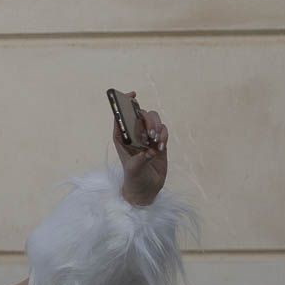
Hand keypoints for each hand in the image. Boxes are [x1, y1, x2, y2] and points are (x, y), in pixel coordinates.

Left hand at [112, 91, 167, 206]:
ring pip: (153, 120)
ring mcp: (147, 137)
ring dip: (157, 127)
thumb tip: (150, 150)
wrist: (146, 188)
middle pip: (141, 115)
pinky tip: (161, 147)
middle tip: (151, 134)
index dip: (124, 104)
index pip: (121, 117)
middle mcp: (134, 135)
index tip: (133, 95)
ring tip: (156, 141)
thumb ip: (139, 159)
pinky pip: (163, 130)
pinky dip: (164, 135)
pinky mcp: (159, 142)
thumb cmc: (134, 179)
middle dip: (147, 121)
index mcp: (122, 138)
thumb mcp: (133, 170)